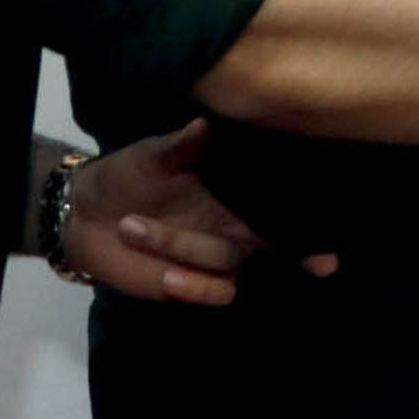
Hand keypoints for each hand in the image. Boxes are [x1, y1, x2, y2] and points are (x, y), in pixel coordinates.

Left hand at [66, 119, 327, 305]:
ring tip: (132, 227)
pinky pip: (213, 294)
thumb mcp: (151, 156)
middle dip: (293, 254)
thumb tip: (203, 124)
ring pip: (230, 265)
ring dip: (187, 249)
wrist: (86, 214)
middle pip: (275, 246)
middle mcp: (235, 230)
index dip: (311, 231)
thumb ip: (179, 146)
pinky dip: (195, 288)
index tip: (332, 248)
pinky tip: (168, 276)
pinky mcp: (192, 286)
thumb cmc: (128, 175)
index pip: (284, 213)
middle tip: (285, 249)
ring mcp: (214, 261)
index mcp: (236, 197)